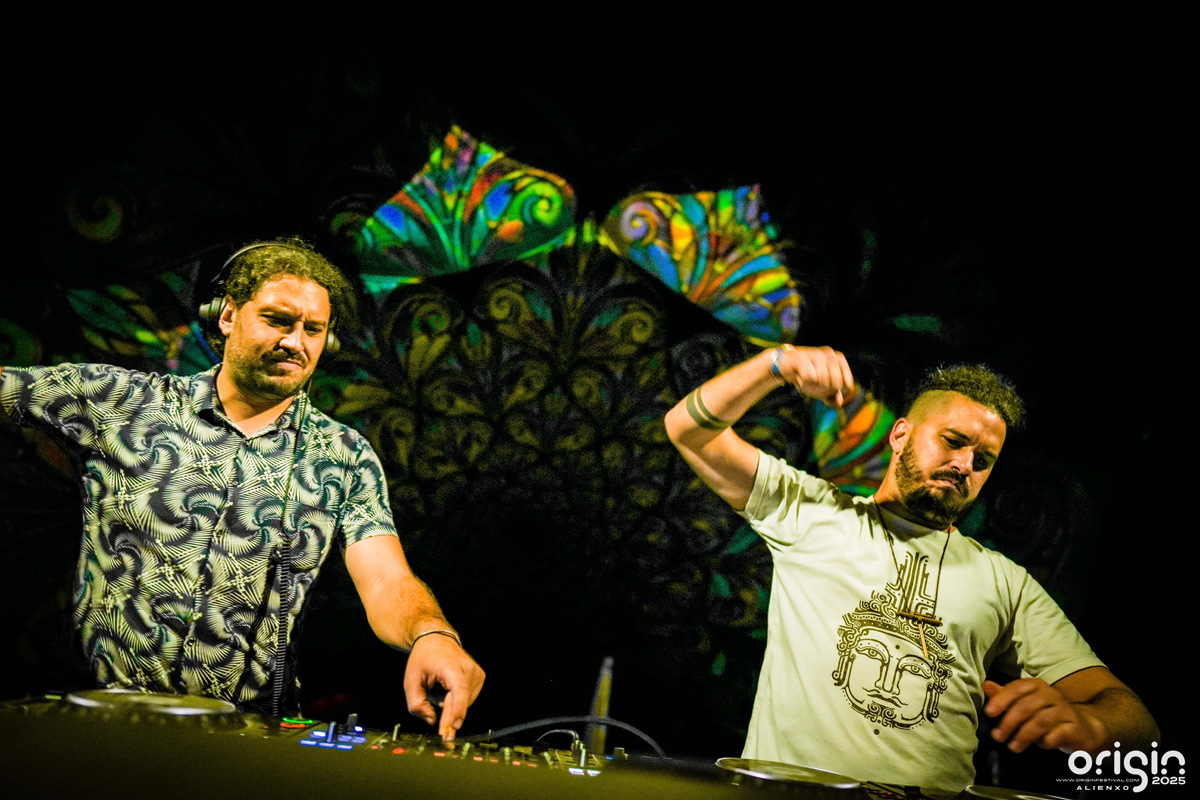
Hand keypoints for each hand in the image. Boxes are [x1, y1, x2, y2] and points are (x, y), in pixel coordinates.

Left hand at [403, 633, 484, 744]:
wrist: (436, 639)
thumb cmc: (424, 658)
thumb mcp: (411, 681)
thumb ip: (417, 704)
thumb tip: (432, 720)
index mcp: (451, 666)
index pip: (459, 691)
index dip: (457, 711)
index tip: (453, 727)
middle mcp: (468, 668)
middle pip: (461, 702)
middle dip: (450, 717)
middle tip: (444, 735)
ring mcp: (476, 672)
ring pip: (466, 703)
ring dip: (452, 705)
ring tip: (440, 690)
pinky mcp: (480, 677)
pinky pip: (469, 699)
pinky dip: (457, 700)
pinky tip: (448, 690)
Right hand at [775, 346, 854, 406]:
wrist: (786, 365)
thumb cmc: (808, 375)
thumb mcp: (822, 387)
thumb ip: (832, 395)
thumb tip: (839, 402)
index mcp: (839, 360)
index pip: (847, 383)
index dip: (837, 391)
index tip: (827, 390)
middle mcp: (830, 355)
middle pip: (836, 382)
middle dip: (826, 390)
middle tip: (815, 388)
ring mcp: (816, 355)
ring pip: (823, 379)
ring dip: (813, 386)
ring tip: (806, 382)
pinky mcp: (802, 358)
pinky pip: (810, 377)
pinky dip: (804, 382)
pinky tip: (800, 378)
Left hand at [982, 678, 1104, 753]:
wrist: (1084, 728)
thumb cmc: (1048, 715)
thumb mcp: (1026, 703)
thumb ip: (1006, 696)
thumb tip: (985, 685)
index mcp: (1036, 686)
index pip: (1016, 688)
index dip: (1002, 699)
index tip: (989, 713)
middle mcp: (1051, 695)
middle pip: (1027, 706)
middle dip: (1009, 722)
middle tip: (998, 737)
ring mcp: (1065, 711)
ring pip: (1041, 720)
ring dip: (1024, 735)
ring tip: (1013, 747)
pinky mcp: (1075, 728)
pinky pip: (1058, 734)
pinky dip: (1046, 741)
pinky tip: (1040, 746)